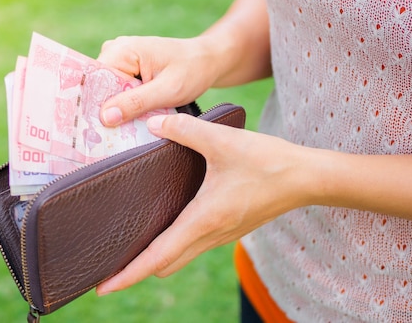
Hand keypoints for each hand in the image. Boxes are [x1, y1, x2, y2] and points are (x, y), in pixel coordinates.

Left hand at [95, 112, 313, 295]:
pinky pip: (194, 244)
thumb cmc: (268, 161)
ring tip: (129, 248)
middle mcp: (211, 235)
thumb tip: (152, 123)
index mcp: (204, 219)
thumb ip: (183, 129)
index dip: (128, 274)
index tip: (103, 287)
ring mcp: (222, 235)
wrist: (308, 177)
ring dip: (155, 258)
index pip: (158, 256)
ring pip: (180, 256)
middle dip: (135, 270)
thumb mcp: (222, 140)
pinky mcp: (230, 227)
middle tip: (108, 266)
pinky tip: (165, 224)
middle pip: (165, 264)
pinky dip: (173, 245)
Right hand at [98, 36, 220, 125]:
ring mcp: (120, 59)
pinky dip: (123, 105)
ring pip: (107, 91)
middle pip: (99, 86)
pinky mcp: (126, 68)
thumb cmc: (192, 71)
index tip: (93, 130)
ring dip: (115, 110)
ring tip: (118, 131)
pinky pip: (117, 90)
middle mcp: (115, 50)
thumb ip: (136, 103)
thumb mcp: (167, 91)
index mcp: (121, 50)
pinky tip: (128, 120)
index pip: (95, 80)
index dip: (93, 105)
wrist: (208, 60)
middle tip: (106, 137)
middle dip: (104, 110)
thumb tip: (104, 117)